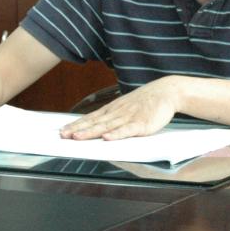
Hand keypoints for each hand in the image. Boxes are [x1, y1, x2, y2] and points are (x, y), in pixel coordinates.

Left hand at [59, 78, 177, 139]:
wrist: (166, 91)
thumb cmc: (146, 101)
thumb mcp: (126, 106)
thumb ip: (114, 116)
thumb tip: (100, 127)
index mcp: (113, 109)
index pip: (91, 118)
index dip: (76, 124)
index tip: (62, 131)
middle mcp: (118, 113)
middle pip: (94, 122)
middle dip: (77, 129)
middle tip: (62, 135)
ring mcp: (129, 118)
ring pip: (106, 127)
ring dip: (91, 132)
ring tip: (77, 137)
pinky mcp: (142, 124)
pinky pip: (127, 130)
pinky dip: (116, 134)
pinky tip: (106, 138)